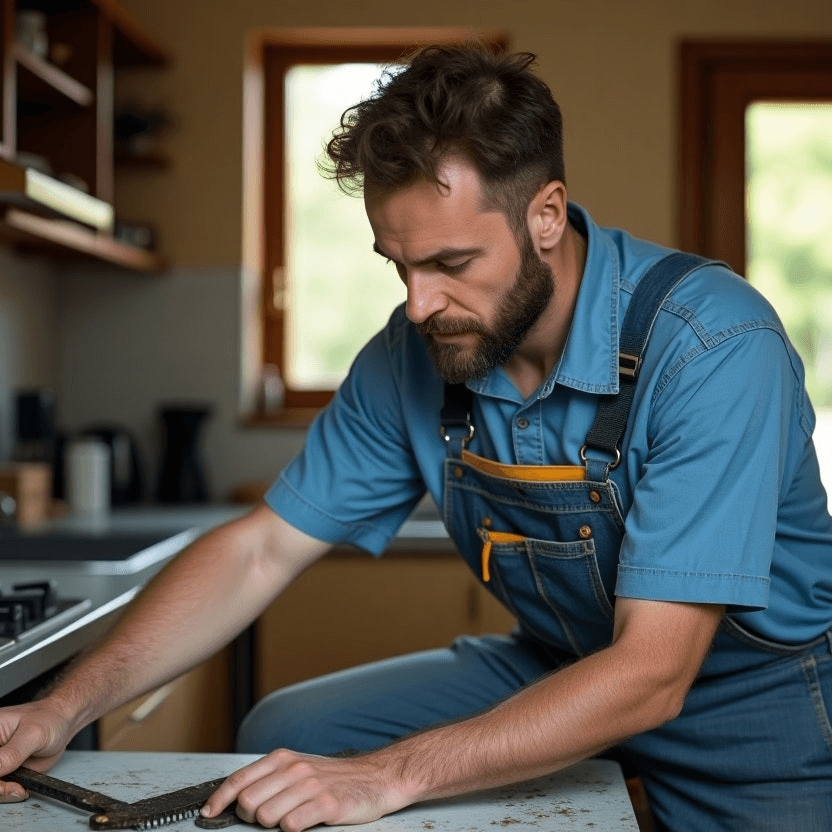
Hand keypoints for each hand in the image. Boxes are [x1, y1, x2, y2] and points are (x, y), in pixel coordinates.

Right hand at [0, 700, 74, 802]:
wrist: (63, 724)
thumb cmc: (49, 719)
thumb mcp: (32, 734)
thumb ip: (12, 753)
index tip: (1, 778)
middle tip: (9, 788)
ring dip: (2, 793)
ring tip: (18, 788)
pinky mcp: (6, 771)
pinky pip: (1, 789)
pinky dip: (8, 794)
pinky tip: (20, 789)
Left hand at [201, 748, 410, 830]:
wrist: (375, 778)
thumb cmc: (333, 777)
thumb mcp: (298, 768)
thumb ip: (269, 779)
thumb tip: (235, 798)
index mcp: (283, 759)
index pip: (239, 779)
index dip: (218, 800)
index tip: (208, 813)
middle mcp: (294, 769)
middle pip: (248, 803)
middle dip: (251, 818)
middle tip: (267, 818)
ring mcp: (310, 785)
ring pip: (266, 816)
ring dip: (272, 826)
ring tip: (289, 819)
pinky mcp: (327, 804)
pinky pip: (291, 825)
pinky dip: (293, 829)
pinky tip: (304, 823)